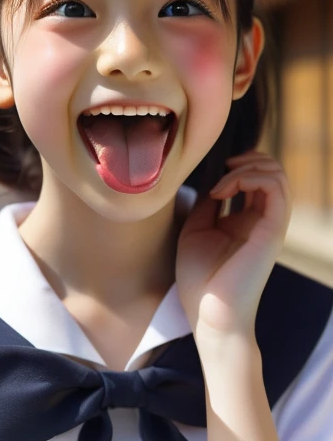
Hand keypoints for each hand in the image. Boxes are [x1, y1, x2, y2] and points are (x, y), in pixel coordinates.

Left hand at [176, 151, 291, 339]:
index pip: (253, 179)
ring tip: (221, 182)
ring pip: (277, 174)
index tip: (210, 170)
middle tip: (223, 165)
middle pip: (271, 171)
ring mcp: (269, 224)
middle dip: (247, 158)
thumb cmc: (199, 279)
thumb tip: (211, 179)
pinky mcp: (272, 230)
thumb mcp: (196, 231)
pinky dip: (249, 177)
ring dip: (246, 167)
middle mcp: (260, 220)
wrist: (208, 313)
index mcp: (243, 221)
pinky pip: (275, 188)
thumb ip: (207, 205)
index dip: (236, 165)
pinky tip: (222, 190)